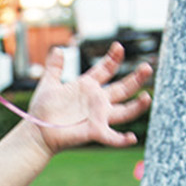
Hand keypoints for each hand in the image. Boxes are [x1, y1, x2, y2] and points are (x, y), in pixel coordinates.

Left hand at [27, 42, 151, 154]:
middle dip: (136, 78)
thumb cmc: (43, 108)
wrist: (37, 130)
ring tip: (147, 98)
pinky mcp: (95, 132)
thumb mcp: (48, 84)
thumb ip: (54, 67)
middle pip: (123, 88)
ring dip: (137, 106)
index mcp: (87, 86)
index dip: (113, 58)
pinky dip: (122, 139)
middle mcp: (97, 101)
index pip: (106, 69)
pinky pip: (112, 137)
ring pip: (125, 111)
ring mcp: (98, 116)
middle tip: (147, 67)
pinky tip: (131, 137)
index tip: (118, 46)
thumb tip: (58, 49)